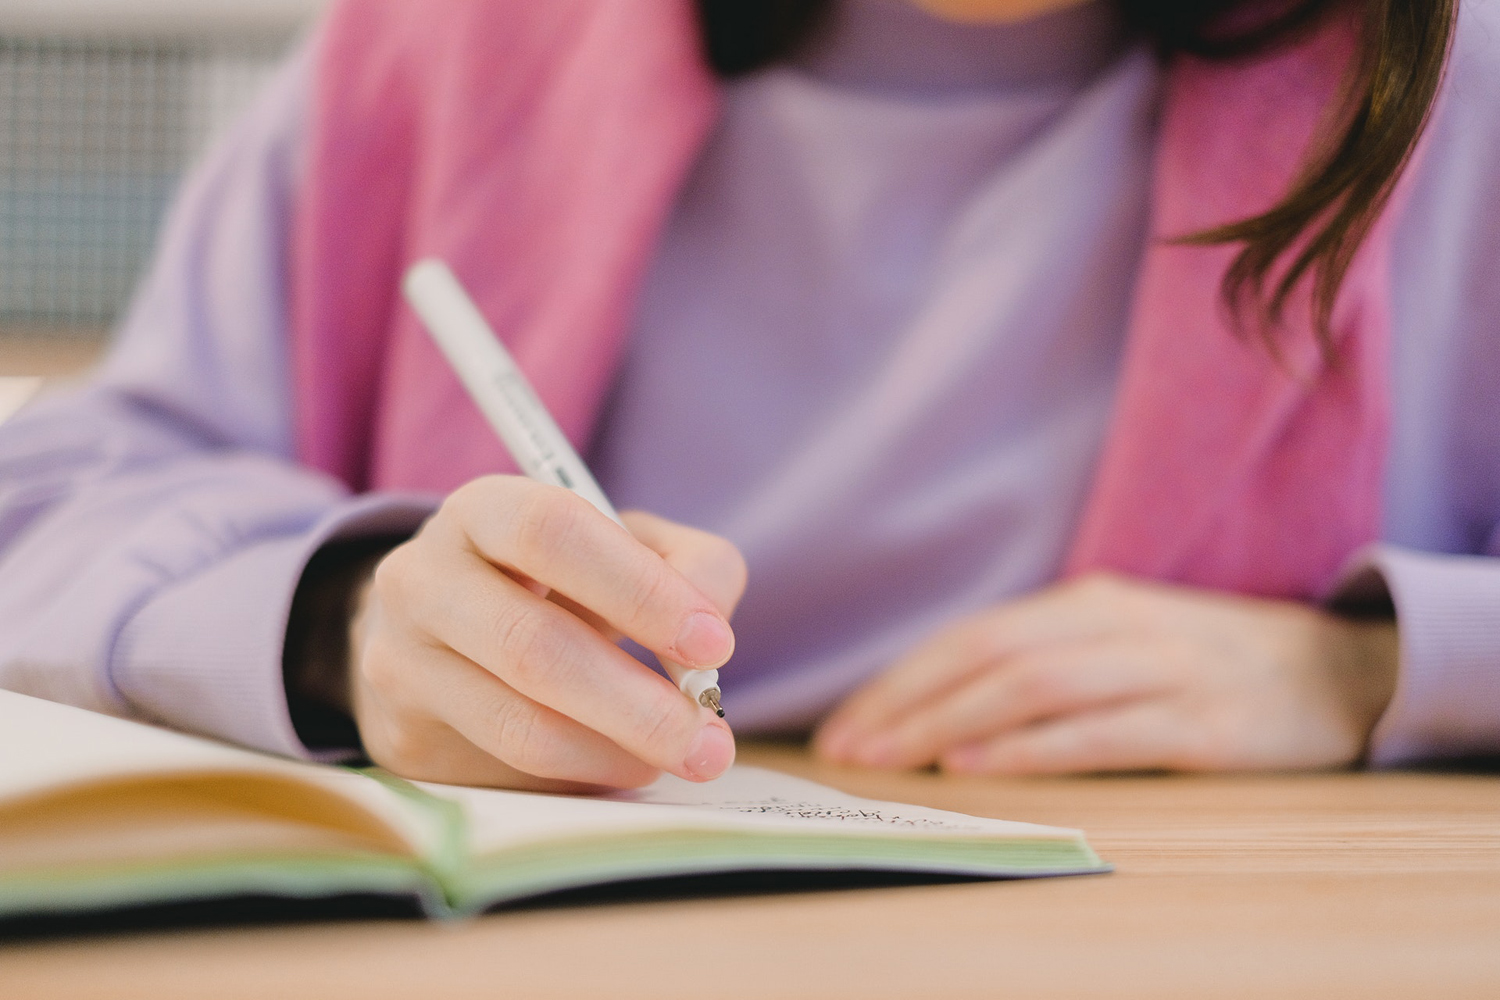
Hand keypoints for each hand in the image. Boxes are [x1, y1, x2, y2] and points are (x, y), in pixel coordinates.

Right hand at [349, 476, 746, 791]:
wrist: (443, 636)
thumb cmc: (558, 583)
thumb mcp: (626, 547)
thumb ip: (691, 566)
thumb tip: (709, 636)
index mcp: (481, 512)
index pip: (551, 532)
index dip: (638, 588)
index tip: (713, 643)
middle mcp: (422, 581)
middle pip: (532, 645)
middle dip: (637, 702)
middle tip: (709, 738)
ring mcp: (403, 665)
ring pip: (518, 723)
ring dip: (616, 752)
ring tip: (679, 756)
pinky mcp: (406, 741)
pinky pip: (506, 772)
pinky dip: (583, 775)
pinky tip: (623, 766)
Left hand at [814, 573, 1397, 774]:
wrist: (1339, 669)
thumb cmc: (1209, 661)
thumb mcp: (1122, 640)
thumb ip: (1046, 660)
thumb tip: (943, 706)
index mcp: (1087, 603)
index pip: (971, 636)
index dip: (902, 680)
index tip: (847, 724)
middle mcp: (1115, 625)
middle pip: (988, 656)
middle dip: (908, 703)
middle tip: (849, 749)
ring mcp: (1161, 670)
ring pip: (1033, 686)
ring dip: (951, 723)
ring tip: (894, 759)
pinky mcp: (1204, 724)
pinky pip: (1100, 732)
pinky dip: (1031, 749)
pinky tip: (979, 766)